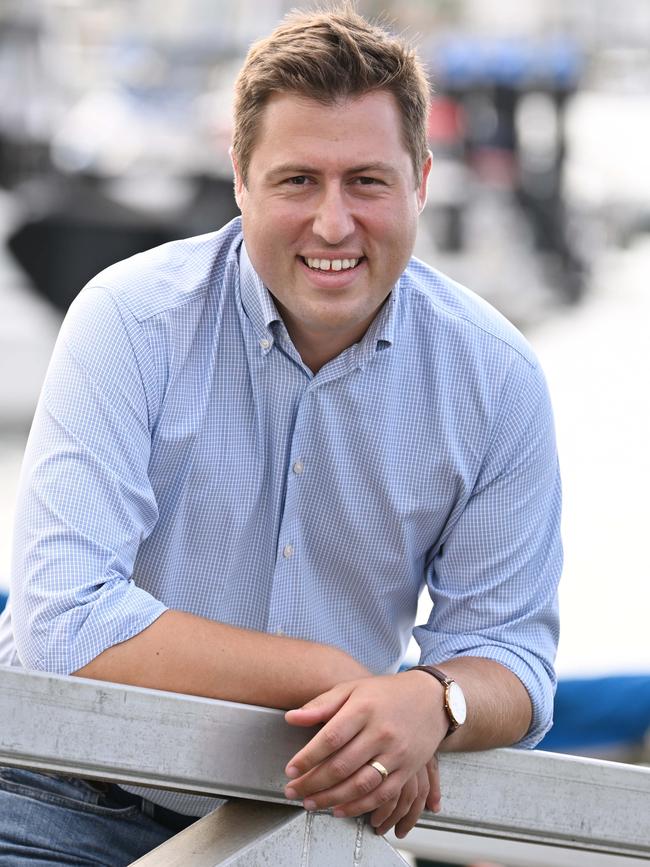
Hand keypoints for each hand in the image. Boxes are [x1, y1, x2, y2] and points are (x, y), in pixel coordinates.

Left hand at [283, 672, 446, 835]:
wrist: (431, 699)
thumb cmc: (386, 693)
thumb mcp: (352, 689)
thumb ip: (322, 704)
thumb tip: (291, 718)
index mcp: (364, 708)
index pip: (331, 738)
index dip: (308, 757)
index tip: (290, 770)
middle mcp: (381, 732)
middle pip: (342, 765)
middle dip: (313, 783)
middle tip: (293, 791)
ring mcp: (397, 753)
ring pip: (360, 785)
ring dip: (331, 799)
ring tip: (311, 803)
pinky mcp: (408, 770)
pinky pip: (382, 795)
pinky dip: (358, 807)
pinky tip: (339, 809)